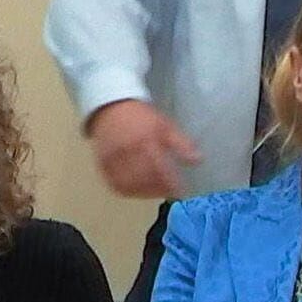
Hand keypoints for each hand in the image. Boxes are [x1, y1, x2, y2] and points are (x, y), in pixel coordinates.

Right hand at [87, 99, 201, 198]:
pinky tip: (138, 190)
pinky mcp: (103, 165)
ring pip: (128, 184)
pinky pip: (115, 184)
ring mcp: (112, 160)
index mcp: (145, 140)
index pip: (160, 168)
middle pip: (144, 179)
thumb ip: (182, 144)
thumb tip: (198, 160)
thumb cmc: (142, 118)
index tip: (182, 191)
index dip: (171, 183)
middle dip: (158, 189)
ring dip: (144, 193)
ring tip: (155, 192)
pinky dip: (128, 191)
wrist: (112, 108)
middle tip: (169, 191)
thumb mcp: (166, 126)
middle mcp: (126, 152)